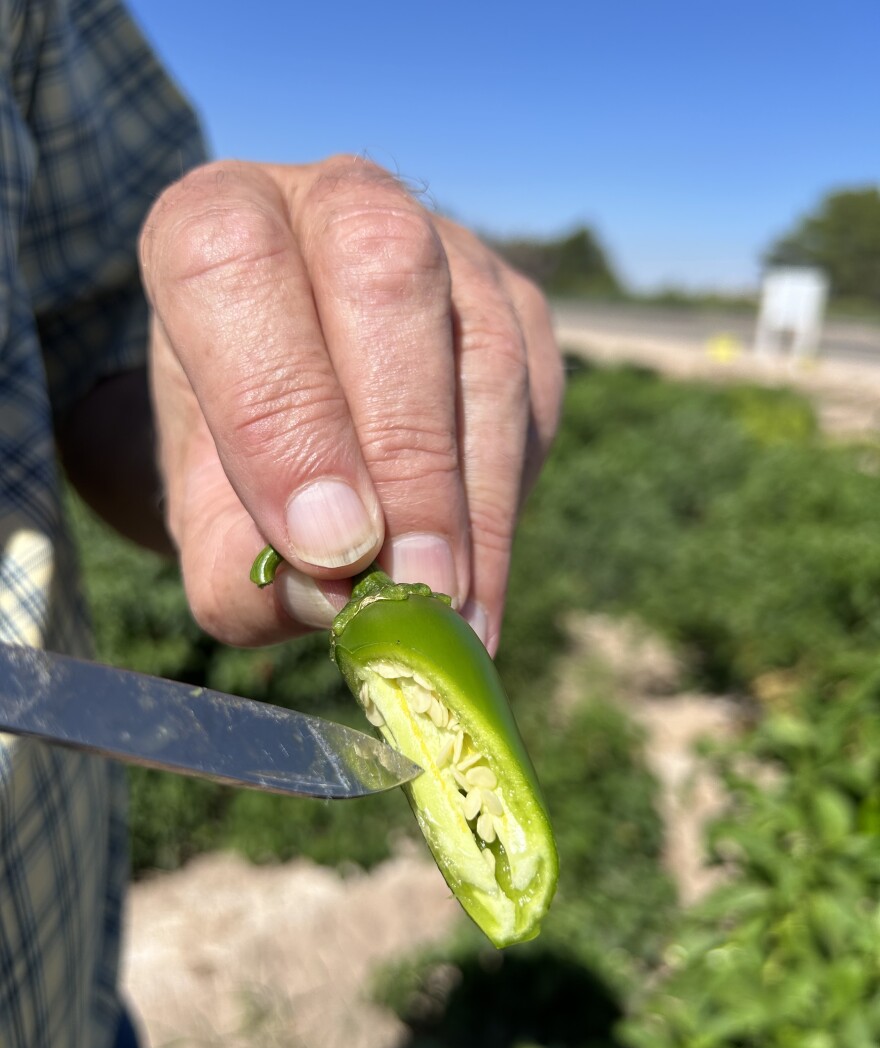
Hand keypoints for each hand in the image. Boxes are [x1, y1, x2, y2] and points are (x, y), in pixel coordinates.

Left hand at [139, 156, 562, 654]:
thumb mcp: (211, 533)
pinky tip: (477, 578)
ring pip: (482, 343)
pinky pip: (533, 392)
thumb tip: (337, 597)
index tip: (325, 549)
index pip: (230, 265)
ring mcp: (444, 244)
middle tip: (413, 584)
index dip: (279, 411)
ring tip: (454, 613)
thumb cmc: (241, 469)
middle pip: (383, 272)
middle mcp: (332, 204)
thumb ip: (246, 574)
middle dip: (404, 450)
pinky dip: (507, 498)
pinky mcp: (517, 302)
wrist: (301, 425)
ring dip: (473, 496)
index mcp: (213, 226)